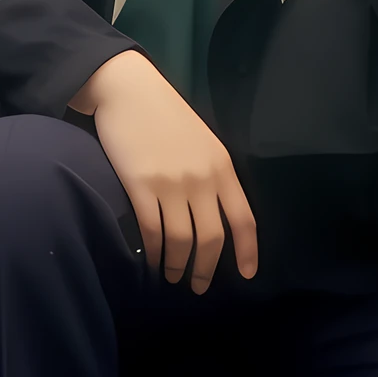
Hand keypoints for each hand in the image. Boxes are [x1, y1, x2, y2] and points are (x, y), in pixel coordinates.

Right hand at [80, 50, 260, 289]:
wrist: (130, 90)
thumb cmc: (166, 116)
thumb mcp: (203, 143)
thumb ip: (212, 176)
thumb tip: (215, 215)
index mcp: (222, 167)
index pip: (244, 218)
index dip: (248, 250)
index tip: (247, 275)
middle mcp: (202, 178)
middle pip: (212, 237)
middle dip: (206, 268)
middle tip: (197, 286)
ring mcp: (171, 182)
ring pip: (181, 239)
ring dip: (177, 265)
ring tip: (171, 276)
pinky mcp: (140, 185)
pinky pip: (152, 230)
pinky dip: (154, 252)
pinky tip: (151, 260)